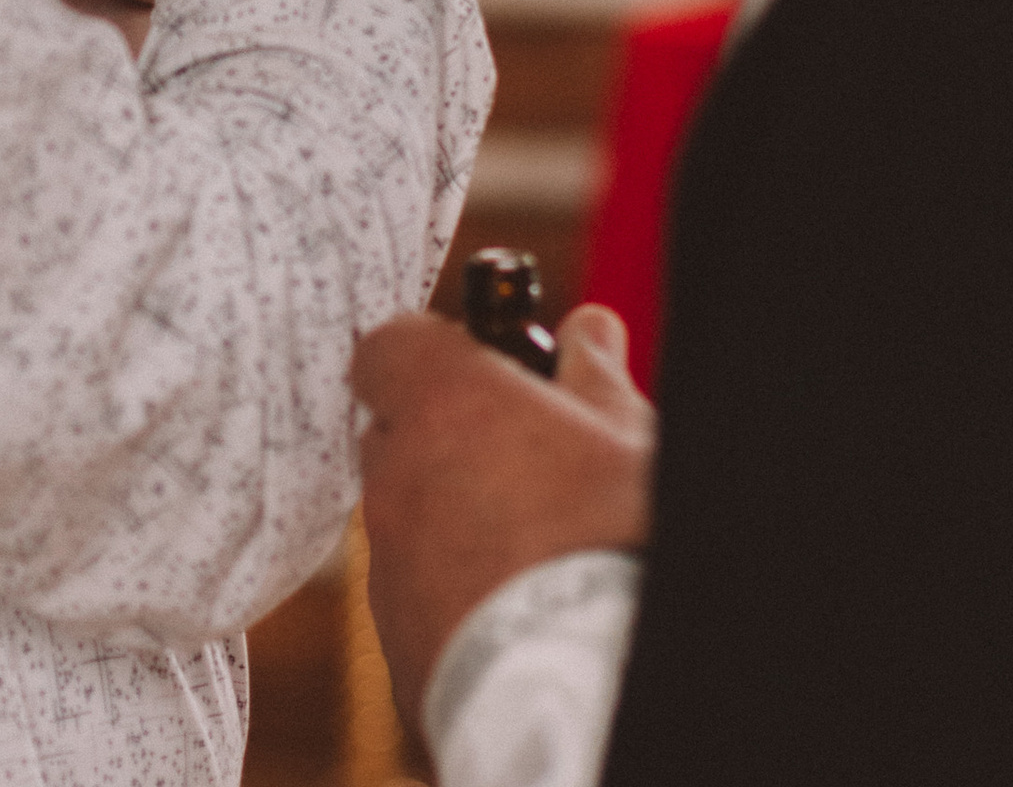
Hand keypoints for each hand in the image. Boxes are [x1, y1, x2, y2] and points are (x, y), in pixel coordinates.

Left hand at [355, 306, 655, 732]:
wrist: (585, 684)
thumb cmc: (609, 542)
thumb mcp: (625, 437)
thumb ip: (593, 375)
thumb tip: (588, 329)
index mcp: (440, 403)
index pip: (388, 347)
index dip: (432, 356)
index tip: (486, 374)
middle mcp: (395, 476)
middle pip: (394, 436)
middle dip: (444, 440)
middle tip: (521, 464)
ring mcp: (387, 566)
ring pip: (404, 521)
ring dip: (448, 521)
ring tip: (531, 552)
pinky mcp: (395, 646)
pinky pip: (412, 599)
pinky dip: (449, 595)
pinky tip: (514, 614)